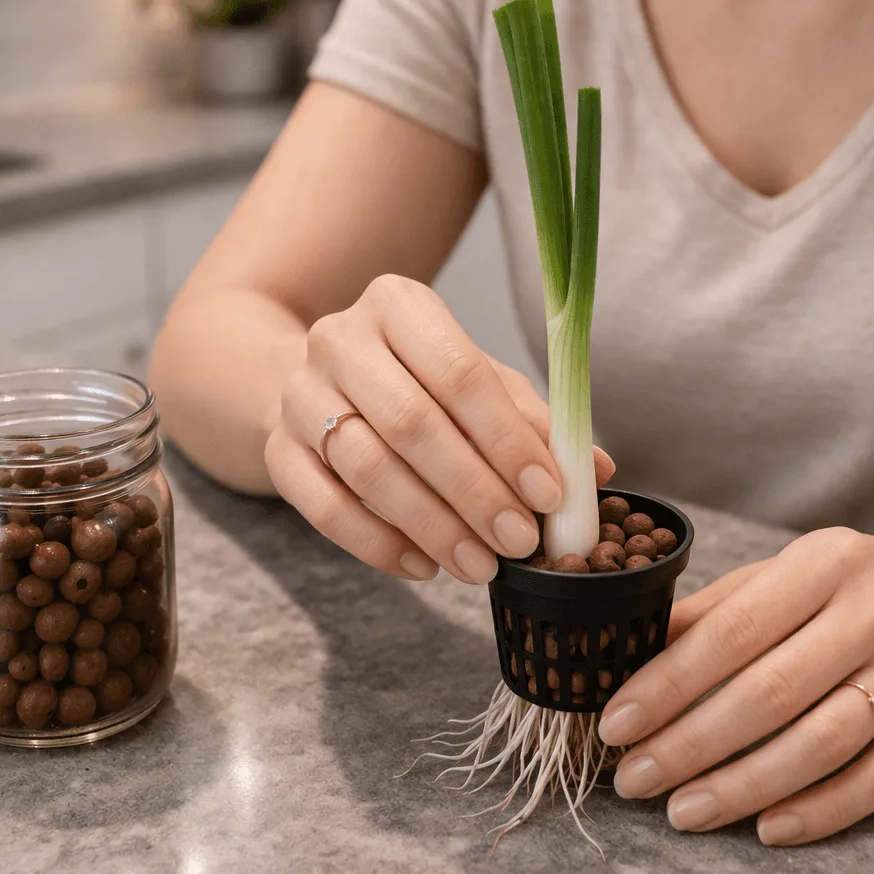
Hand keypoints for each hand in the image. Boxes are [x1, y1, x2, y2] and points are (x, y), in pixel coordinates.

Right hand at [265, 274, 614, 582]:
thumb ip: (533, 420)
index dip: (509, 441)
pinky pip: (325, 509)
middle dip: (474, 491)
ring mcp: (298, 396)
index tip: (550, 495)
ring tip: (480, 565)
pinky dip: (379, 545)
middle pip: (412, 423)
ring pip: (368, 468)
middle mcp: (340, 340)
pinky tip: (425, 568)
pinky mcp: (277, 452)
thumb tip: (596, 470)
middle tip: (519, 541)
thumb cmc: (416, 382)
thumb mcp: (476, 382)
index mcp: (399, 305)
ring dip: (432, 525)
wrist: (318, 384)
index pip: (461, 375)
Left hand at [597, 521, 873, 843]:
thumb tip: (632, 655)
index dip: (668, 684)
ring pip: (820, 745)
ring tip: (682, 811)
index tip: (617, 724)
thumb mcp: (793, 570)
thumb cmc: (860, 585)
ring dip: (742, 786)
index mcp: (826, 562)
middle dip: (689, 744)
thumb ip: (718, 609)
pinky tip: (766, 828)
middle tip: (634, 779)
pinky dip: (820, 811)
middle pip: (769, 694)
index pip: (732, 632)